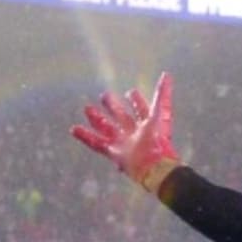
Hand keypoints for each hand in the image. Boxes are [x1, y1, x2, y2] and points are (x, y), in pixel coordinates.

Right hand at [71, 71, 181, 191]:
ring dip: (97, 119)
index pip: (142, 110)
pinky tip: (74, 129)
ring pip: (107, 129)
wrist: (154, 167)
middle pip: (122, 118)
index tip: (130, 92)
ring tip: (87, 109)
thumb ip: (162, 95)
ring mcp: (124, 143)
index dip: (137, 101)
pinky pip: (97, 144)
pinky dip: (85, 137)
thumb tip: (167, 74)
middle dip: (114, 107)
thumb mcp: (160, 114)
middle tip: (104, 96)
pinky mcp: (114, 153)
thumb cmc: (158, 141)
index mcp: (148, 125)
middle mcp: (135, 133)